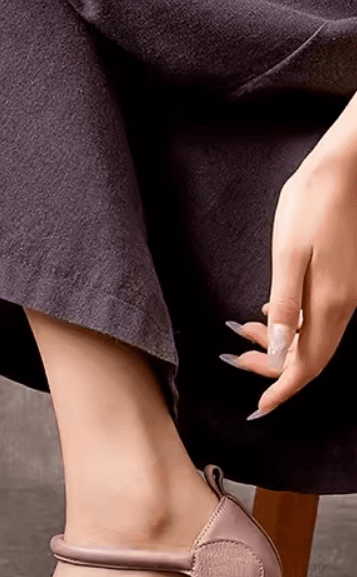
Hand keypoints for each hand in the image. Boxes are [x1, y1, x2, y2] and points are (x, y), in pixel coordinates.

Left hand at [220, 152, 356, 418]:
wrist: (342, 168)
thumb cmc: (311, 205)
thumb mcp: (288, 256)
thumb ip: (284, 306)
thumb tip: (279, 352)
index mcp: (329, 304)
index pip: (306, 365)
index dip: (282, 390)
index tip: (259, 409)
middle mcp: (342, 305)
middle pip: (308, 356)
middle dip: (271, 367)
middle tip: (233, 360)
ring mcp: (344, 293)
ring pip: (310, 337)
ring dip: (276, 344)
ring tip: (241, 335)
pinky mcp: (339, 281)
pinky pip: (315, 317)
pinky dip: (287, 325)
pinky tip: (265, 313)